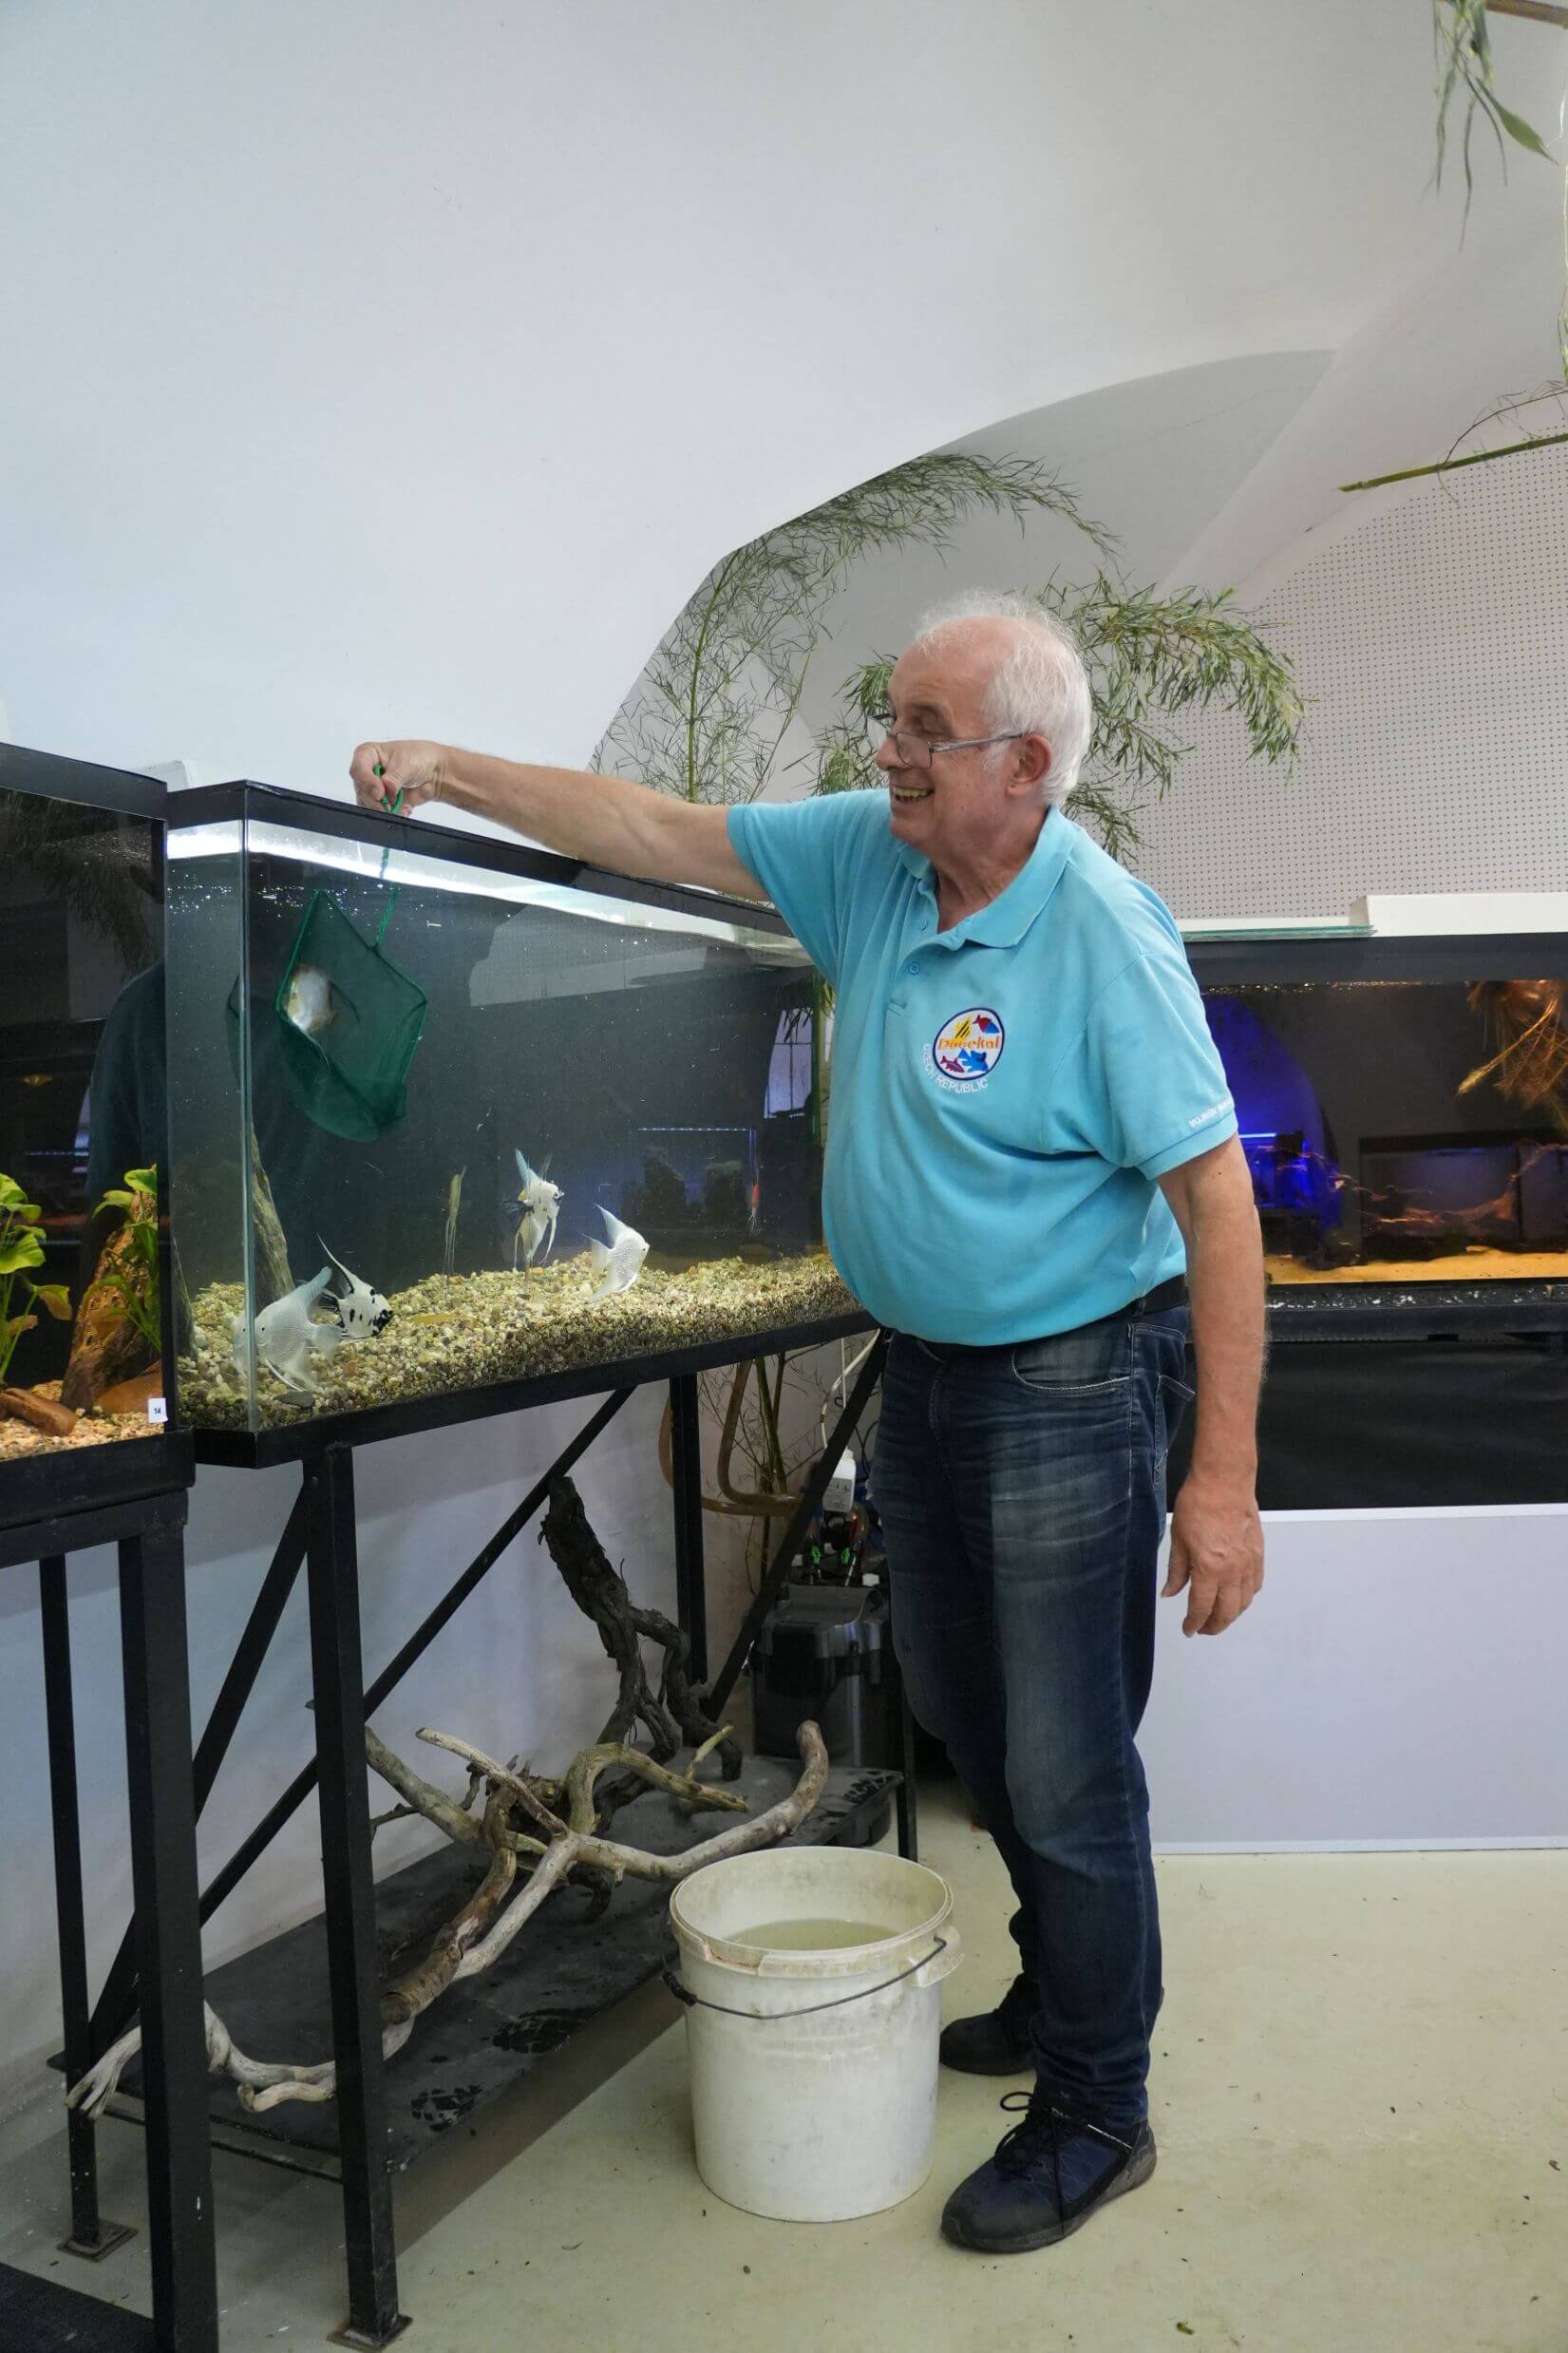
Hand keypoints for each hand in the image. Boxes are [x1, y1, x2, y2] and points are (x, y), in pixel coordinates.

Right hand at [348, 739, 448, 814]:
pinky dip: (392, 814)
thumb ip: (393, 778)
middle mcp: (367, 772)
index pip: (358, 769)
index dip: (367, 782)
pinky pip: (379, 813)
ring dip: (384, 809)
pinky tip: (405, 809)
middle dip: (376, 800)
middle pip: (361, 790)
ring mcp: (373, 788)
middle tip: (390, 804)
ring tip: (401, 806)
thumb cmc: (419, 757)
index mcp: (368, 754)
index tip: (380, 792)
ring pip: (367, 804)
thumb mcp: (406, 764)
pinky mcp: (381, 802)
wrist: (434, 771)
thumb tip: (386, 789)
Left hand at [1163, 1469, 1262, 1636]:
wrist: (1224, 1482)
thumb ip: (1177, 1571)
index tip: (1188, 1629)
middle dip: (1214, 1626)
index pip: (1202, 1608)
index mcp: (1209, 1569)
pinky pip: (1256, 1585)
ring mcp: (1249, 1563)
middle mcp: (1233, 1571)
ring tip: (1218, 1616)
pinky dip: (1246, 1597)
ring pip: (1245, 1602)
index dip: (1194, 1623)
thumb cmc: (1198, 1505)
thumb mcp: (1178, 1540)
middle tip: (1202, 1628)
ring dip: (1231, 1614)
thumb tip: (1170, 1593)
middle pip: (1227, 1612)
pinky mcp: (1259, 1554)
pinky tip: (1236, 1596)